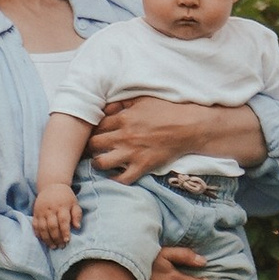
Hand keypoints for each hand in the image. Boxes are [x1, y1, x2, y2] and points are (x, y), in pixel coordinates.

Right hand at [33, 185, 78, 249]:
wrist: (51, 185)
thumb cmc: (65, 197)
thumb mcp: (74, 203)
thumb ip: (77, 215)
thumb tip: (77, 227)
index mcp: (62, 206)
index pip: (63, 221)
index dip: (65, 231)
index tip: (67, 240)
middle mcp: (51, 209)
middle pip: (52, 226)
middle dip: (56, 238)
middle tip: (61, 246)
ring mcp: (41, 211)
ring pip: (43, 228)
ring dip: (47, 239)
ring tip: (52, 246)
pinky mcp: (35, 213)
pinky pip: (35, 225)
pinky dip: (38, 234)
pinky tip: (43, 240)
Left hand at [90, 96, 259, 180]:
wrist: (187, 126)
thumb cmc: (167, 110)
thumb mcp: (143, 100)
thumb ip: (123, 103)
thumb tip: (107, 107)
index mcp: (123, 118)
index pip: (96, 126)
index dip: (92, 130)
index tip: (93, 133)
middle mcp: (124, 136)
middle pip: (94, 144)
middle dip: (90, 147)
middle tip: (92, 149)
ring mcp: (132, 153)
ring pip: (102, 163)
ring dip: (98, 163)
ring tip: (101, 162)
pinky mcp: (142, 166)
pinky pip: (122, 179)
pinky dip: (116, 179)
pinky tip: (115, 175)